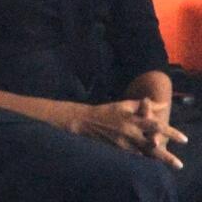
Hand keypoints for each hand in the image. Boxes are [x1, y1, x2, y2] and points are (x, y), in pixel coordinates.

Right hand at [67, 100, 186, 164]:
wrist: (87, 121)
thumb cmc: (109, 110)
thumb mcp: (125, 104)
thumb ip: (145, 105)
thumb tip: (163, 104)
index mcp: (132, 120)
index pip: (155, 126)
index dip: (170, 132)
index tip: (183, 139)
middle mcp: (130, 132)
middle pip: (152, 146)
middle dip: (166, 155)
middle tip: (179, 165)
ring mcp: (125, 143)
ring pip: (146, 154)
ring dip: (161, 160)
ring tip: (175, 165)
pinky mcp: (120, 149)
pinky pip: (137, 155)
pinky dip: (148, 157)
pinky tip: (157, 162)